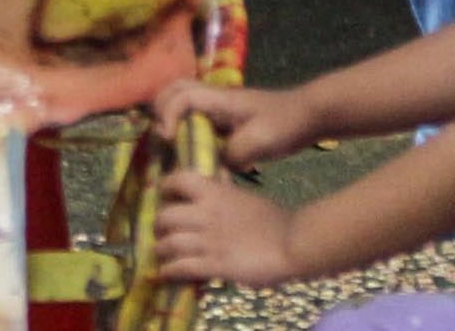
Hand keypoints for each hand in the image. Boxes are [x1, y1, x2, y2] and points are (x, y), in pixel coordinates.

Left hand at [151, 170, 302, 287]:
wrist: (295, 242)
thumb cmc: (275, 220)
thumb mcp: (245, 197)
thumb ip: (225, 193)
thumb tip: (215, 183)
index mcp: (214, 192)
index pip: (177, 180)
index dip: (166, 189)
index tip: (166, 197)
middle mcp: (205, 213)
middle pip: (164, 217)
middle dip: (159, 227)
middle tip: (163, 234)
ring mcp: (208, 240)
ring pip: (167, 244)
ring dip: (161, 252)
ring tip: (163, 257)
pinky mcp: (214, 265)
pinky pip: (180, 267)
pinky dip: (168, 271)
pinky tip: (166, 274)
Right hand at [155, 80, 323, 169]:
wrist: (310, 116)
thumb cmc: (285, 124)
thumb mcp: (259, 142)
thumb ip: (232, 155)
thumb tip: (214, 166)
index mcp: (220, 99)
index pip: (182, 97)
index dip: (168, 115)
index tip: (169, 138)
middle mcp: (215, 99)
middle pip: (174, 89)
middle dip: (160, 109)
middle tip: (162, 135)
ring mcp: (220, 108)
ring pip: (183, 102)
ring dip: (171, 117)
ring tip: (170, 144)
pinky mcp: (227, 120)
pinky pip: (197, 119)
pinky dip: (187, 129)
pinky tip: (193, 152)